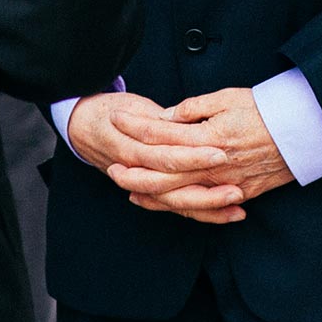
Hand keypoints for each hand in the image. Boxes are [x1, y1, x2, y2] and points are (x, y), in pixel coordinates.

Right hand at [69, 90, 233, 201]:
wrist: (83, 126)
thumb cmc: (112, 111)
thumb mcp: (134, 106)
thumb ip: (160, 118)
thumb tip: (184, 121)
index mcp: (131, 146)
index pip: (166, 155)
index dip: (193, 155)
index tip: (220, 151)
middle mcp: (136, 171)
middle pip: (174, 187)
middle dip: (206, 190)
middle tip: (236, 187)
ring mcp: (143, 185)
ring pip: (176, 203)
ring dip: (209, 206)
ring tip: (238, 202)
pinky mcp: (152, 193)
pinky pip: (178, 208)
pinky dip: (203, 213)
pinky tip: (229, 215)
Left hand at [102, 87, 294, 224]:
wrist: (305, 132)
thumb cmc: (267, 110)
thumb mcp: (228, 98)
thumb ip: (194, 108)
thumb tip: (168, 117)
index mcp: (209, 136)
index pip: (162, 133)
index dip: (136, 126)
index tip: (117, 118)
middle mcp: (213, 164)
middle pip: (163, 173)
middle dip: (133, 171)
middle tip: (111, 167)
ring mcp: (225, 183)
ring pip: (179, 195)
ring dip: (150, 193)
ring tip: (128, 188)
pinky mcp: (238, 194)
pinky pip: (202, 207)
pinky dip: (179, 207)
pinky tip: (161, 203)